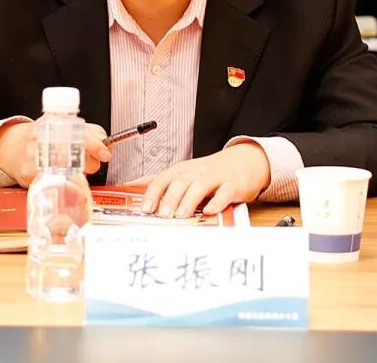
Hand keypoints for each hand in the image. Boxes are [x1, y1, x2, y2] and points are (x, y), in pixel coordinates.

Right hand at [0, 119, 111, 187]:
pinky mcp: (28, 177)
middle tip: (90, 162)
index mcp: (50, 124)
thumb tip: (105, 143)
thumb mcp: (62, 126)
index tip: (105, 153)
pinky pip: (53, 183)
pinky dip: (62, 182)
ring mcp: (33, 160)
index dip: (93, 144)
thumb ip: (87, 132)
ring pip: (66, 173)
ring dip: (77, 174)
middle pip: (74, 156)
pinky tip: (59, 175)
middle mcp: (39, 140)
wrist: (11, 147)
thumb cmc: (41, 137)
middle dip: (89, 162)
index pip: (76, 133)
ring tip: (73, 168)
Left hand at [131, 142, 270, 218]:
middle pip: (179, 182)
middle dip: (169, 199)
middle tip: (162, 215)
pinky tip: (209, 211)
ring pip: (199, 187)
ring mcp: (215, 177)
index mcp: (182, 171)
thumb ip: (161, 181)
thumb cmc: (210, 172)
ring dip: (188, 201)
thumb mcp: (184, 173)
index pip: (162, 179)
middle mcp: (196, 172)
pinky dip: (216, 202)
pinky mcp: (232, 185)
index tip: (146, 208)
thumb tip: (133, 185)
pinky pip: (224, 193)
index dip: (153, 194)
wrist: (244, 161)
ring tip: (180, 216)